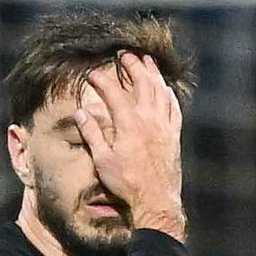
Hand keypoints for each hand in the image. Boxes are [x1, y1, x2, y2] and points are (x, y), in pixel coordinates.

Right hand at [75, 51, 186, 240]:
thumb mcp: (102, 160)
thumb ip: (92, 134)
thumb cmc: (127, 183)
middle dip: (133, 66)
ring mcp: (164, 127)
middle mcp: (149, 120)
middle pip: (142, 83)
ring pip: (161, 92)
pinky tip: (166, 88)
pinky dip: (169, 94)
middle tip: (125, 55)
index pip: (114, 93)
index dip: (102, 80)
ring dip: (153, 74)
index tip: (92, 73)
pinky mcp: (174, 135)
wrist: (156, 200)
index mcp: (129, 124)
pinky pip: (174, 108)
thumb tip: (80, 113)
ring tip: (147, 61)